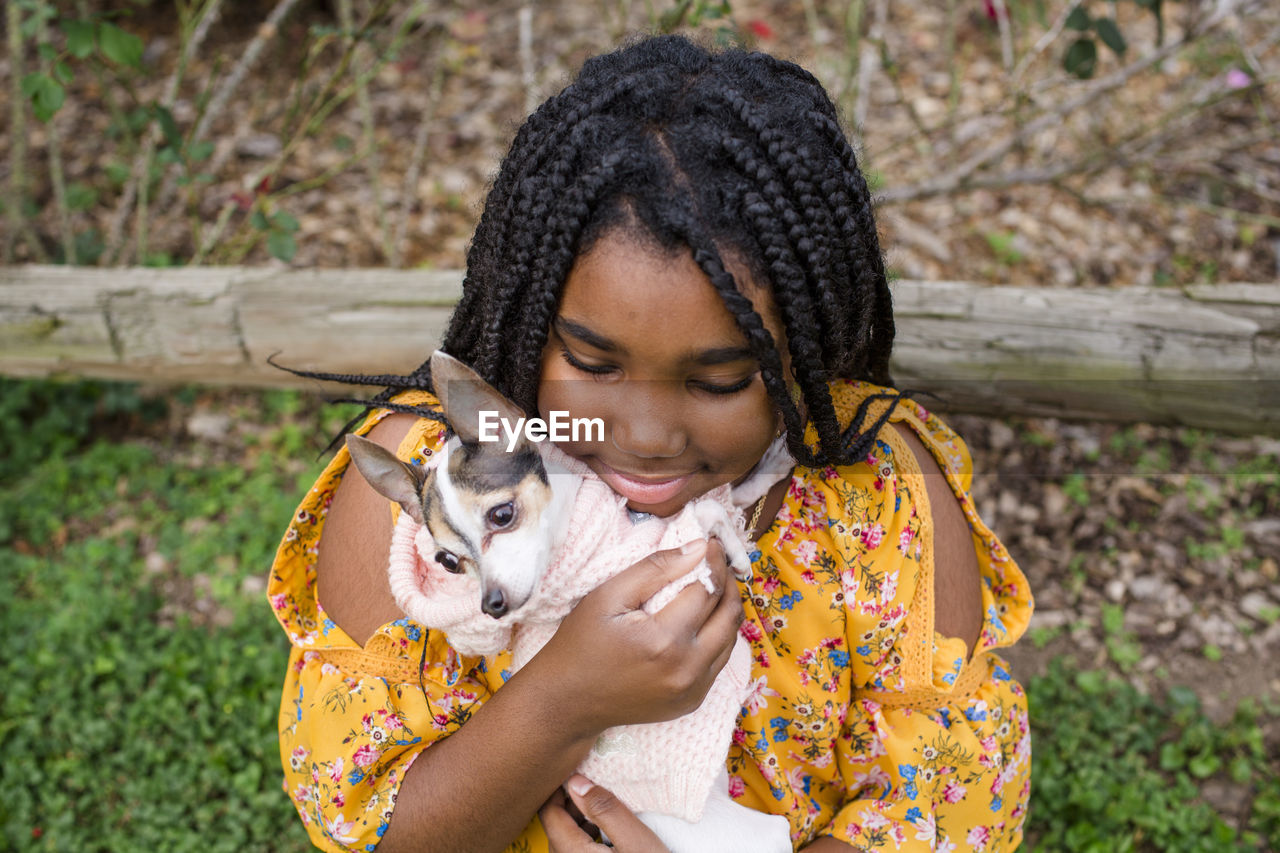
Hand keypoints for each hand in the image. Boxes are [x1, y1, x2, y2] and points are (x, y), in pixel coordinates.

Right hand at [528, 538, 744, 734]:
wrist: (568, 700)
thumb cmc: (582, 643)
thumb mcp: (609, 595)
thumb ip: (655, 568)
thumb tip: (699, 548)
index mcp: (666, 640)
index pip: (707, 590)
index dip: (713, 562)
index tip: (712, 542)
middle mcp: (687, 669)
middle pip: (728, 615)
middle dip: (728, 582)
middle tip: (719, 560)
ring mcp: (693, 690)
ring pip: (731, 639)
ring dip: (727, 608)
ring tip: (715, 584)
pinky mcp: (692, 701)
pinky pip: (719, 662)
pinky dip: (718, 636)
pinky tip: (704, 619)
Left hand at [540, 775, 669, 851]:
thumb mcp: (636, 842)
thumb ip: (605, 810)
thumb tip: (576, 781)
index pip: (548, 812)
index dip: (559, 786)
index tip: (579, 769)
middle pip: (555, 825)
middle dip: (570, 801)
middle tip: (593, 780)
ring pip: (565, 838)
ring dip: (579, 818)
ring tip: (602, 802)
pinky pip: (575, 851)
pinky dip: (585, 834)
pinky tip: (606, 829)